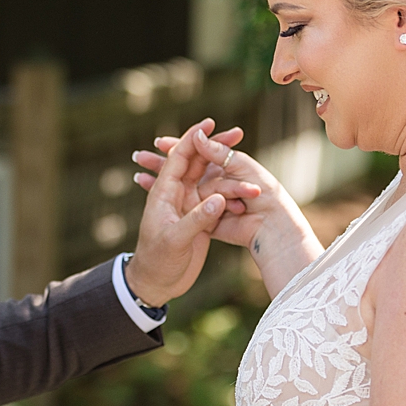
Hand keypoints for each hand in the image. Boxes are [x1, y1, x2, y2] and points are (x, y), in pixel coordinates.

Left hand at [124, 120, 262, 305]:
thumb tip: (219, 198)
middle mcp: (177, 195)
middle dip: (216, 147)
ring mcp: (189, 206)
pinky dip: (232, 193)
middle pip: (197, 163)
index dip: (192, 139)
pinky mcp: (200, 219)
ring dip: (229, 172)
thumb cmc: (158, 261)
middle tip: (237, 132)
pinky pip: (218, 199)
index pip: (178, 158)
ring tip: (248, 160)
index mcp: (164, 193)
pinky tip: (248, 191)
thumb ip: (197, 219)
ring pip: (211, 180)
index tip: (209, 122)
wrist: (157, 283)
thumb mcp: (176, 240)